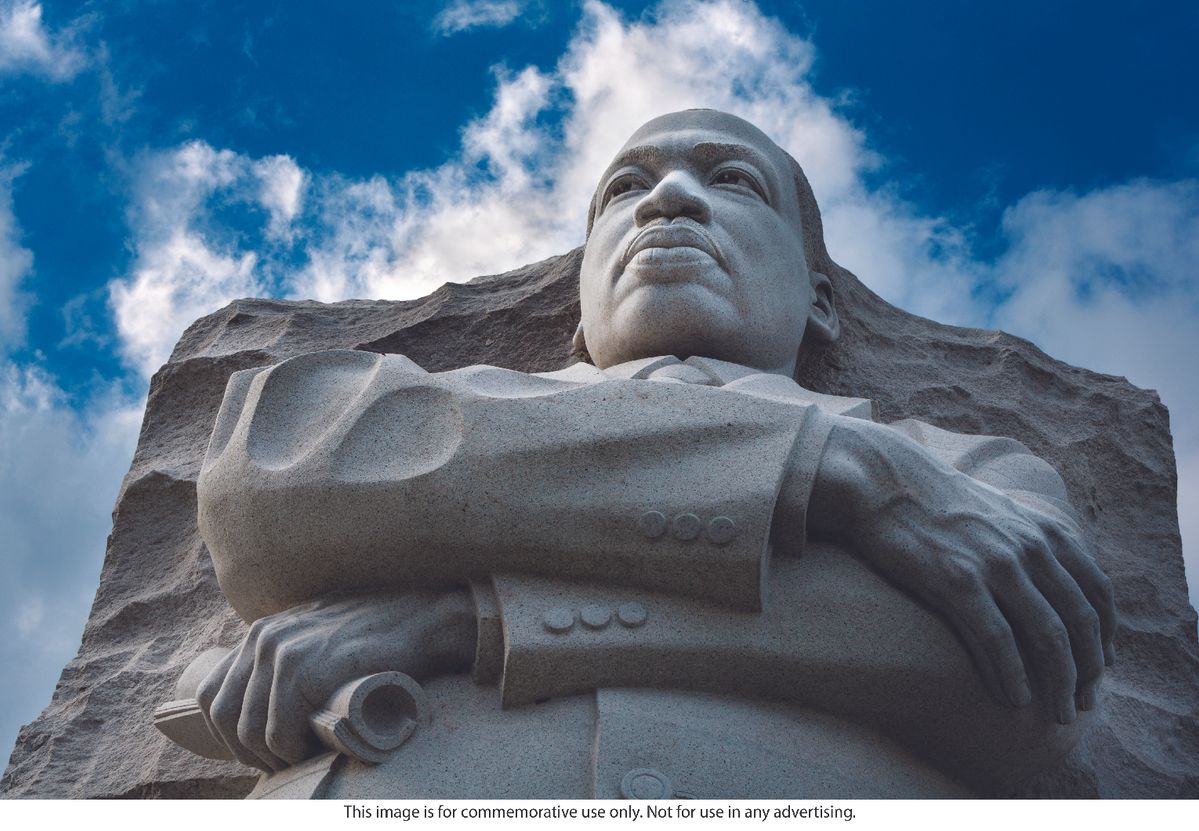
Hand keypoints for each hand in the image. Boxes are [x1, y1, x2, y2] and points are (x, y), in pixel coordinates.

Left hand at [196, 589, 475, 771]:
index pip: (214, 693)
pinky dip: (291, 751)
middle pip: (225, 714)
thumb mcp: (321, 641)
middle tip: (279, 764)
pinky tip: (312, 751)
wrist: (424, 618)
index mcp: (263, 632)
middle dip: (247, 751)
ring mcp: (284, 650)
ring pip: (250, 728)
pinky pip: (280, 730)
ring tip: (299, 760)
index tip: (257, 752)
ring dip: (272, 756)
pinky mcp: (308, 668)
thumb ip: (291, 661)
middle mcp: (265, 637)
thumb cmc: (379, 638)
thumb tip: (268, 708)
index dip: (227, 734)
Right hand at [806, 419, 1115, 723]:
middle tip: (1081, 704)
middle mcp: (1030, 547)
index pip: (1098, 593)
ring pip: (1048, 636)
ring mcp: (995, 564)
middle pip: (1080, 621)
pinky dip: (1012, 675)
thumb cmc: (935, 501)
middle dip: (1088, 670)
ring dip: (1059, 683)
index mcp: (1044, 531)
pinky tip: (1013, 699)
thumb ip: (1032, 540)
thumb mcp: (999, 511)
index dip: (1106, 636)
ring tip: (1056, 712)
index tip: (1100, 667)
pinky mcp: (957, 582)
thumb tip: (1053, 575)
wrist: (882, 481)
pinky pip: (997, 640)